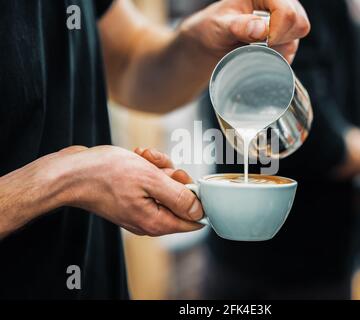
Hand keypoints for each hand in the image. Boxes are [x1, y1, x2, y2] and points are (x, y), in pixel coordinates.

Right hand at [60, 146, 202, 235]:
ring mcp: (140, 210)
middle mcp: (150, 220)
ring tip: (142, 157)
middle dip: (173, 176)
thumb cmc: (105, 174)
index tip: (181, 178)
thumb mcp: (150, 179)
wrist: (70, 173)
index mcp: (157, 222)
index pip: (193, 219)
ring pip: (165, 187)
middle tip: (157, 164)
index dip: (195, 196)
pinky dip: (147, 168)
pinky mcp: (132, 199)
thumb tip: (199, 210)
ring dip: (158, 168)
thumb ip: (178, 196)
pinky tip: (137, 157)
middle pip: (180, 200)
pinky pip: (151, 184)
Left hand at [180, 0, 310, 62]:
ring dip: (274, 50)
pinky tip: (257, 54)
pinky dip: (274, 59)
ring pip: (296, 41)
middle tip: (255, 45)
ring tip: (252, 47)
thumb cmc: (214, 27)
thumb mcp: (220, 26)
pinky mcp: (286, 39)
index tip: (257, 42)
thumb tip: (261, 30)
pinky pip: (290, 53)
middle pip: (299, 25)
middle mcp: (281, 3)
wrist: (213, 41)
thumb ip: (238, 26)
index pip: (287, 13)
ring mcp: (285, 22)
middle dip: (278, 40)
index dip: (276, 32)